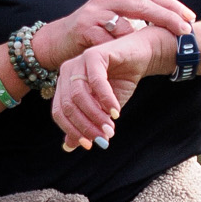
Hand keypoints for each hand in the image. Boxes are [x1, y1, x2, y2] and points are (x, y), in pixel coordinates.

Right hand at [32, 0, 194, 72]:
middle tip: (186, 29)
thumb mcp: (112, 20)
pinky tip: (135, 55)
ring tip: (165, 42)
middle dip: (168, 16)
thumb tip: (164, 22)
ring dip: (146, 33)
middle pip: (143, 4)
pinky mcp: (83, 29)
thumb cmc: (88, 34)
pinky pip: (108, 38)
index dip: (171, 6)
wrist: (54, 42)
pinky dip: (122, 46)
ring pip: (128, 20)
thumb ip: (133, 18)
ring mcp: (94, 12)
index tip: (191, 18)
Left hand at [51, 26, 176, 152]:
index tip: (89, 145)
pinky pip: (96, 81)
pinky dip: (105, 99)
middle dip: (86, 126)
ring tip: (111, 128)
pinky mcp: (93, 54)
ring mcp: (78, 61)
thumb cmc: (120, 82)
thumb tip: (68, 147)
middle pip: (68, 106)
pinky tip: (115, 112)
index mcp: (64, 85)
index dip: (72, 131)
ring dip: (96, 116)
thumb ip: (86, 124)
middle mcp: (66, 72)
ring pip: (79, 96)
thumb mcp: (102, 109)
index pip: (59, 112)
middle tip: (104, 138)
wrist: (141, 57)